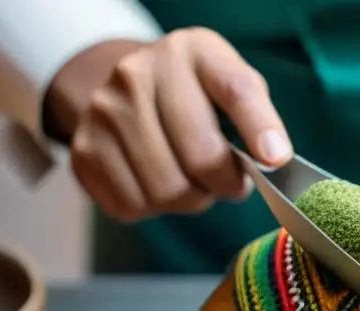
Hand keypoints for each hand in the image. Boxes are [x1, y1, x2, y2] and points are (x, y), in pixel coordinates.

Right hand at [44, 28, 292, 221]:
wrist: (124, 93)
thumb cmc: (195, 98)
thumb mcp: (232, 87)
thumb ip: (258, 118)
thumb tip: (273, 159)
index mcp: (192, 52)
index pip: (235, 90)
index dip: (259, 128)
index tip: (275, 159)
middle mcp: (138, 74)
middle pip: (201, 158)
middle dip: (223, 184)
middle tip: (224, 181)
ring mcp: (104, 111)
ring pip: (166, 191)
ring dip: (189, 200)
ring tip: (189, 180)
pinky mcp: (84, 150)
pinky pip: (132, 205)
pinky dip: (152, 209)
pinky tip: (155, 184)